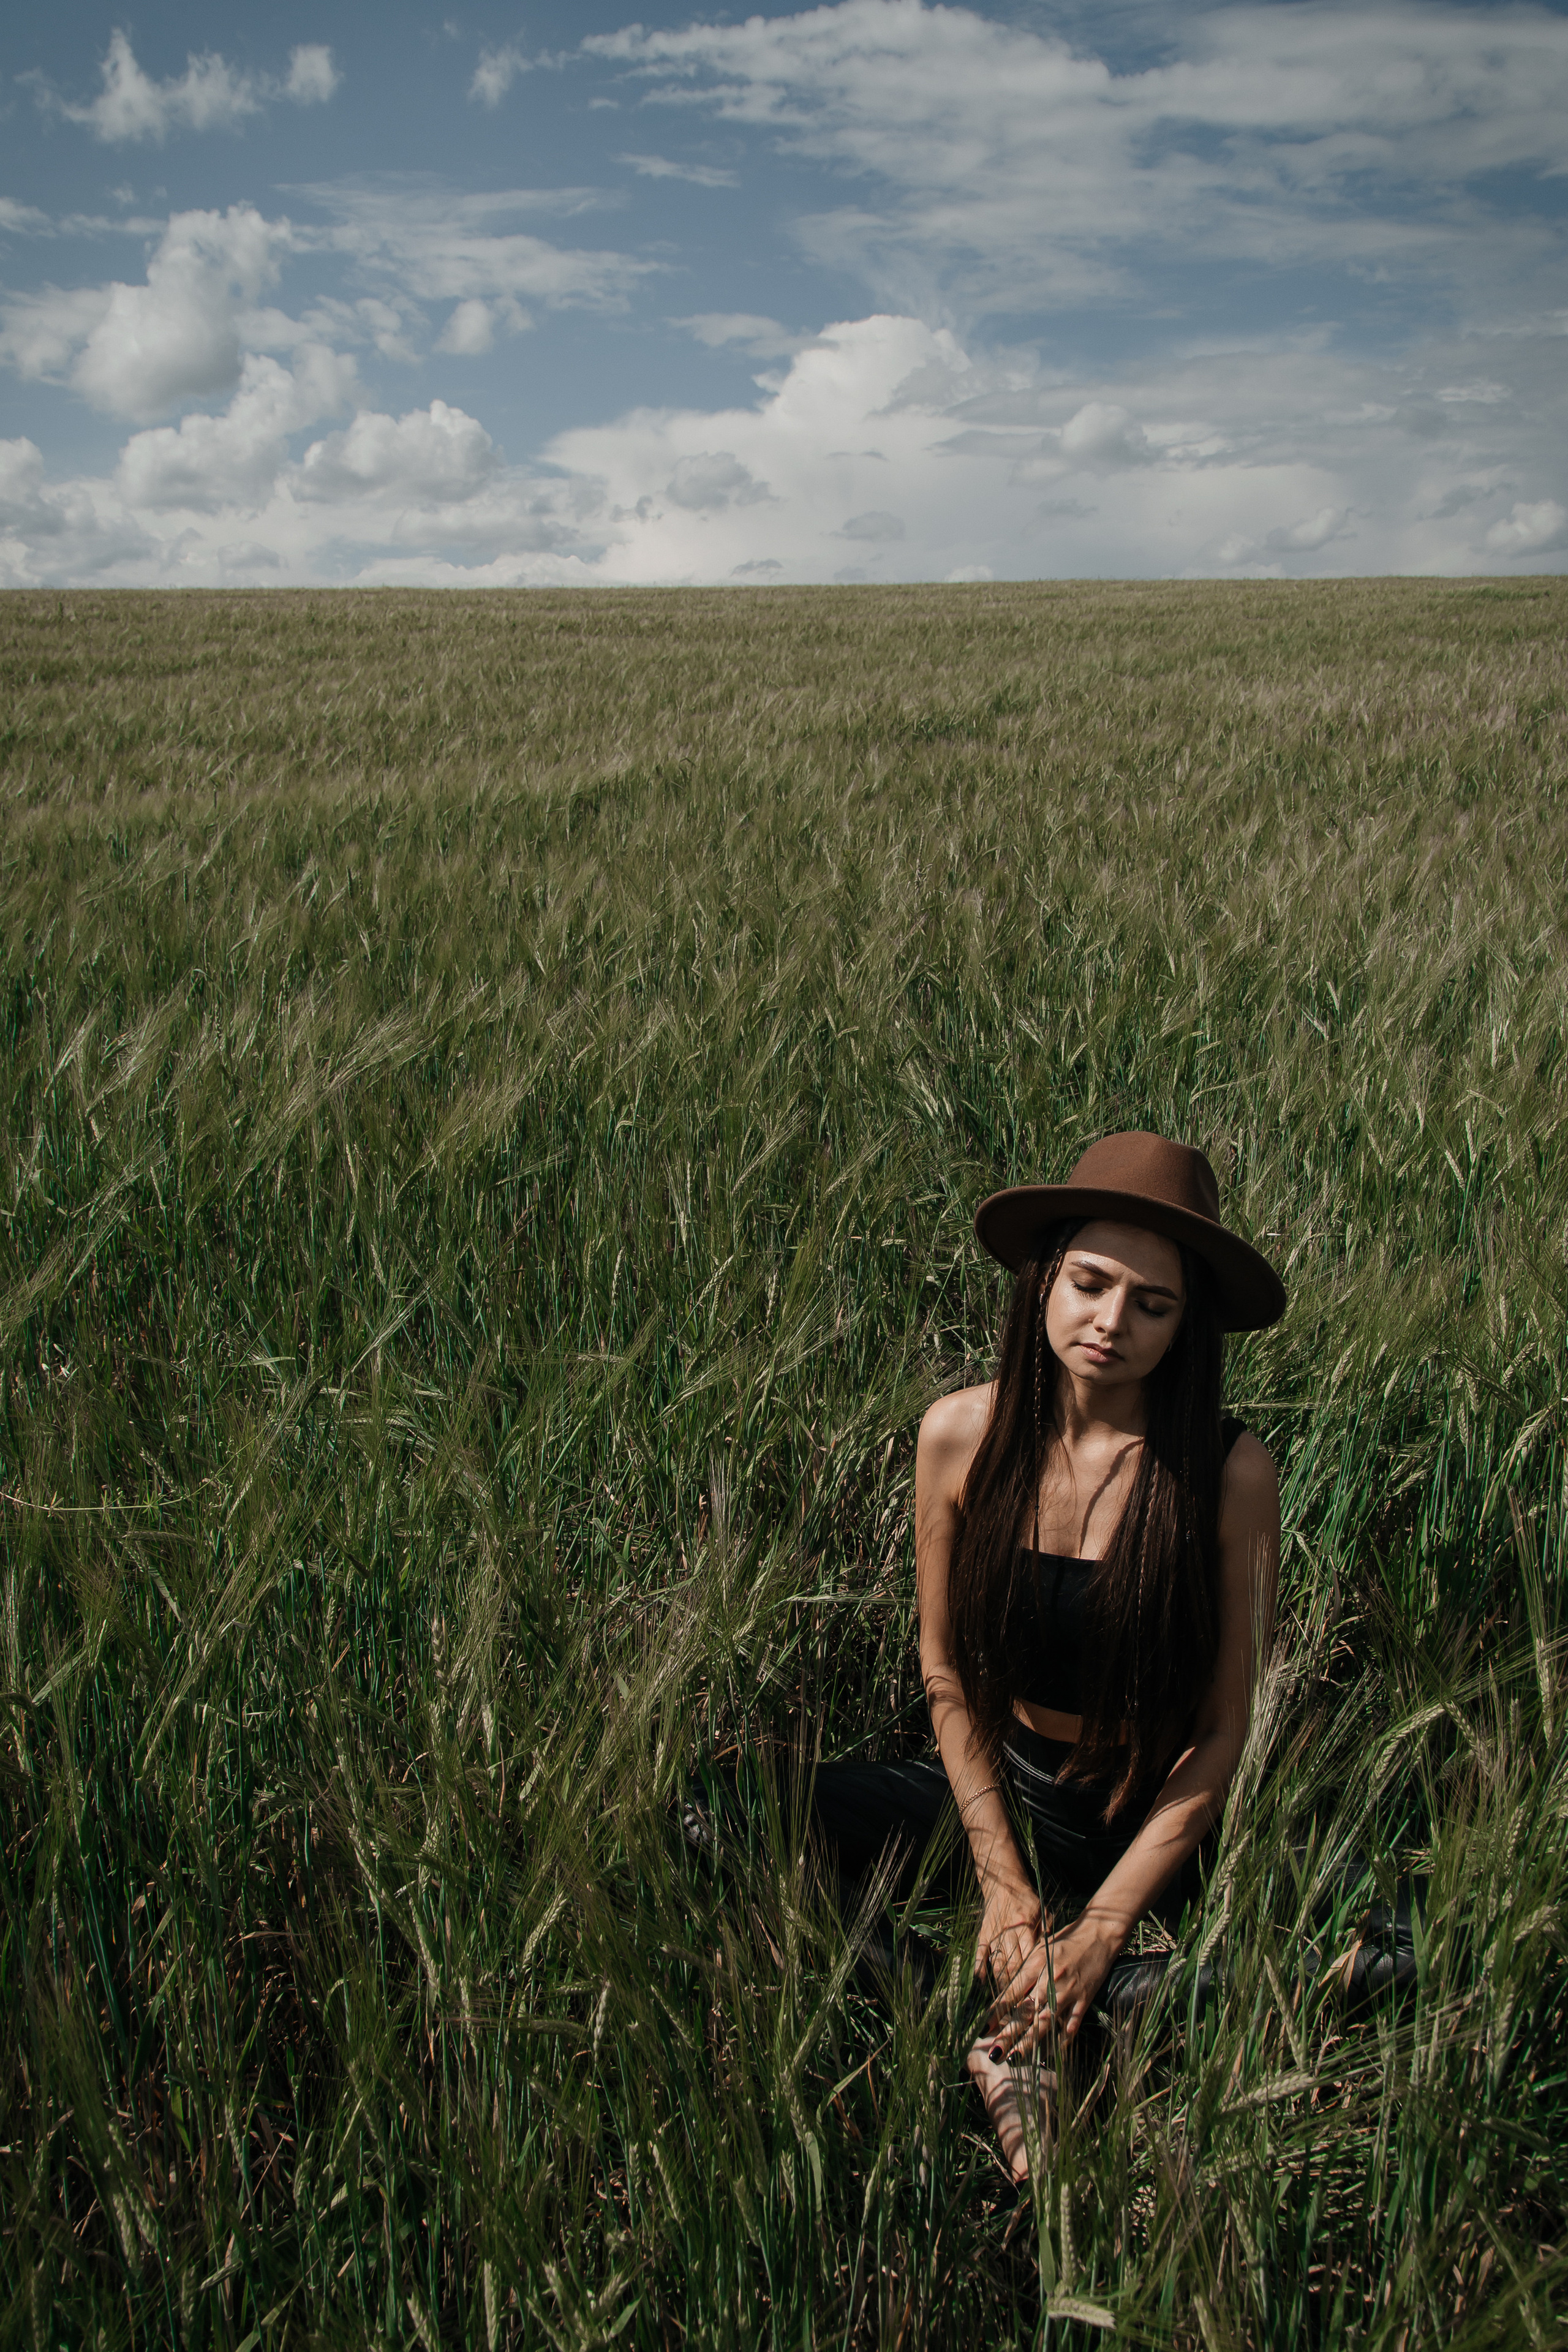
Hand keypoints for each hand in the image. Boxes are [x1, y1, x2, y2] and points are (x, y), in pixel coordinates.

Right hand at [975, 1882, 1044, 2001]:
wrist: (1005, 1883)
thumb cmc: (1029, 1902)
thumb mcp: (1044, 1915)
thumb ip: (1047, 1936)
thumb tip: (1052, 1961)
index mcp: (1027, 1926)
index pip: (1030, 1959)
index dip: (1032, 1979)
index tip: (1035, 1998)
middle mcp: (1010, 1932)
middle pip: (1013, 1966)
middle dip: (1016, 1989)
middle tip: (1018, 2009)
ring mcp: (995, 1934)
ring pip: (997, 1963)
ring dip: (1000, 1985)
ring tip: (1003, 2005)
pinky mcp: (983, 1934)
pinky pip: (981, 1954)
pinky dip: (980, 1970)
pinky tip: (981, 1985)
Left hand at [985, 1912, 1118, 2054]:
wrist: (1099, 1934)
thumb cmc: (1066, 1939)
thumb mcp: (1041, 1949)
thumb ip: (1027, 1970)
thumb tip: (1008, 1994)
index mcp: (1037, 1964)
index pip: (1012, 1992)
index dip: (996, 2012)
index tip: (983, 2028)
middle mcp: (1050, 1979)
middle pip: (1026, 2011)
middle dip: (1009, 2034)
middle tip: (994, 2053)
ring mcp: (1068, 1992)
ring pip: (1046, 2022)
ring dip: (1029, 2043)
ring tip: (1015, 2058)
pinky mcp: (1084, 2000)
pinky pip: (1071, 2025)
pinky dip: (1060, 2042)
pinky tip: (1049, 2055)